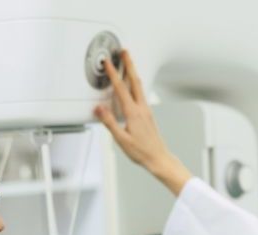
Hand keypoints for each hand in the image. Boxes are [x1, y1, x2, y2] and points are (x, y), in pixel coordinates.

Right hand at [94, 50, 192, 195]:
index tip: (108, 63)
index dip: (114, 74)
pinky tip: (133, 85)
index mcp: (133, 113)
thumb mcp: (121, 139)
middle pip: (134, 81)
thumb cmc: (141, 152)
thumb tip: (98, 108)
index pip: (121, 89)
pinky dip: (136, 84)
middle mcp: (141, 108)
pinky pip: (141, 93)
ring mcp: (146, 110)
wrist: (159, 158)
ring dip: (133, 72)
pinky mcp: (148, 114)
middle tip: (124, 52)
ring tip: (128, 63)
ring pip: (139, 86)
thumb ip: (109, 122)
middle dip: (129, 64)